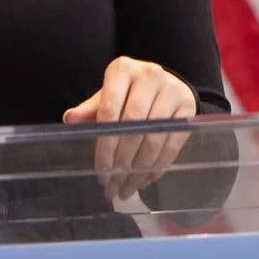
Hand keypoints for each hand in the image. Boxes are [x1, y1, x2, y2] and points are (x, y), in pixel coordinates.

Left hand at [62, 55, 195, 202]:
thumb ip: (91, 109)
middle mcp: (150, 75)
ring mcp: (172, 91)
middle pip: (132, 127)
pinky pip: (171, 144)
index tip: (101, 172)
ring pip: (152, 138)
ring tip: (127, 188)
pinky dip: (157, 166)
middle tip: (113, 187)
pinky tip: (145, 180)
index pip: (109, 111)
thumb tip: (70, 119)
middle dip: (121, 162)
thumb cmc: (129, 92)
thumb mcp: (108, 94)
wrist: (165, 82)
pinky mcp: (188, 107)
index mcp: (123, 70)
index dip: (104, 146)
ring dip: (139, 169)